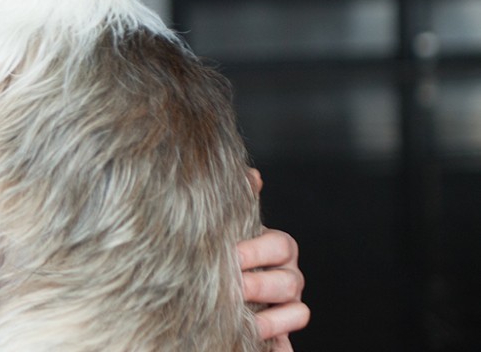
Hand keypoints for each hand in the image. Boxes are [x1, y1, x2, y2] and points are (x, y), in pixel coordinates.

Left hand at [240, 170, 310, 349]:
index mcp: (276, 249)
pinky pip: (289, 343)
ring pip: (298, 311)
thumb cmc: (223, 254)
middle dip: (260, 284)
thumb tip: (252, 176)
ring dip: (271, 317)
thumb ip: (241, 201)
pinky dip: (278, 342)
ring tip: (243, 318)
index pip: (281, 245)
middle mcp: (288, 277)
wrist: (213, 290)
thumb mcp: (229, 228)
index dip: (258, 251)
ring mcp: (288, 306)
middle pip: (290, 281)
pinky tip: (258, 341)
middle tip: (234, 287)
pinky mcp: (281, 333)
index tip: (231, 255)